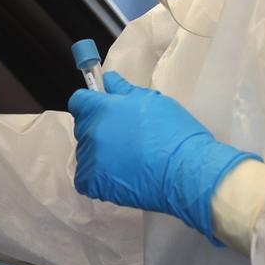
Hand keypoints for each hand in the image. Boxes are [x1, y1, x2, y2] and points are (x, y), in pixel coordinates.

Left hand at [68, 71, 258, 245]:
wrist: (186, 171)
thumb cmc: (174, 133)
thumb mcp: (153, 101)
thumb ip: (124, 90)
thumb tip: (108, 80)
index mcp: (101, 109)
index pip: (78, 101)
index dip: (90, 104)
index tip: (103, 110)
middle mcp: (91, 133)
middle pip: (83, 127)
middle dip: (98, 128)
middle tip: (124, 136)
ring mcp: (90, 160)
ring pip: (86, 153)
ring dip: (99, 154)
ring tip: (127, 159)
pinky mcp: (93, 184)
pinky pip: (85, 178)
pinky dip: (98, 178)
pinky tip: (120, 176)